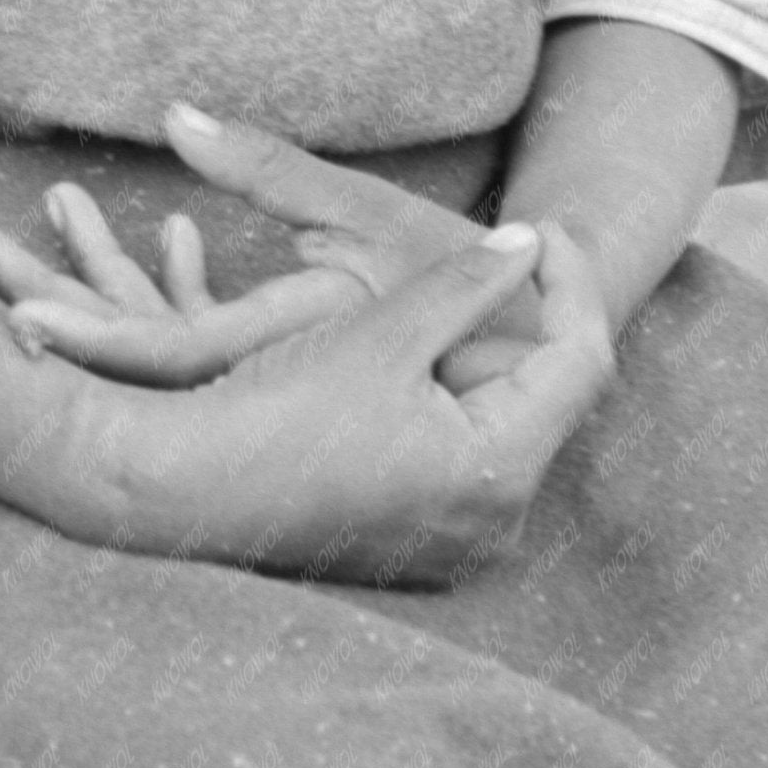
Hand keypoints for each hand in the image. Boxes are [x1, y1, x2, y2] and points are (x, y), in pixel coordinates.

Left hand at [0, 103, 547, 394]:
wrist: (534, 343)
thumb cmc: (453, 270)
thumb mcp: (367, 216)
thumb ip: (267, 169)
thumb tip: (173, 114)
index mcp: (278, 362)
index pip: (162, 359)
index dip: (85, 339)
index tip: (11, 322)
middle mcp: (255, 392)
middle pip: (130, 358)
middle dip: (51, 307)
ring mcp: (262, 390)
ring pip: (152, 343)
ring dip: (86, 289)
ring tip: (0, 243)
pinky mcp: (275, 372)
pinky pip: (195, 336)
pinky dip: (156, 292)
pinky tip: (146, 237)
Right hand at [110, 220, 615, 584]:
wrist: (186, 488)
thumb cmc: (288, 408)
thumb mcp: (388, 325)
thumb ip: (468, 280)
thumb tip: (526, 244)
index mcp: (497, 470)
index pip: (581, 362)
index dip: (572, 282)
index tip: (544, 226)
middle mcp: (487, 522)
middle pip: (538, 396)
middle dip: (517, 320)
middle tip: (495, 252)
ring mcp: (448, 540)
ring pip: (492, 423)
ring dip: (473, 358)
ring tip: (433, 300)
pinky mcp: (408, 542)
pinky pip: (451, 457)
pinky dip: (438, 401)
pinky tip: (394, 362)